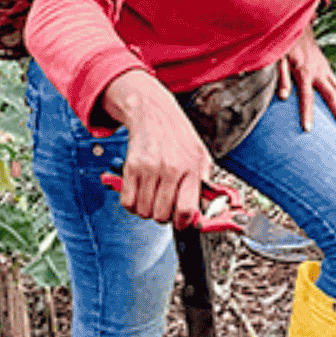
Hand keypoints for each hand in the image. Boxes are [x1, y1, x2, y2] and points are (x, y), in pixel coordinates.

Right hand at [101, 70, 210, 225]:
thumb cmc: (178, 136)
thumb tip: (208, 210)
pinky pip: (127, 202)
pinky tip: (140, 195)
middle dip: (164, 216)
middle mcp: (170, 169)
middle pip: (162, 215)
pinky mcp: (131, 167)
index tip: (182, 222)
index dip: (184, 223)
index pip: (187, 209)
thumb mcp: (201, 156)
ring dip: (147, 210)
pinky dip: (132, 204)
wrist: (154, 113)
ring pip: (144, 211)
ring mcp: (149, 169)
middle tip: (166, 206)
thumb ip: (205, 183)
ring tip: (153, 198)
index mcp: (191, 168)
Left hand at [277, 25, 335, 132]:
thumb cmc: (285, 44)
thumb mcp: (278, 58)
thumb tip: (283, 97)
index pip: (306, 96)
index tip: (308, 129)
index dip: (307, 113)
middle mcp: (318, 72)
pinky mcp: (327, 70)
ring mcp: (325, 70)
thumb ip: (282, 77)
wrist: (297, 27)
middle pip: (331, 95)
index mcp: (304, 71)